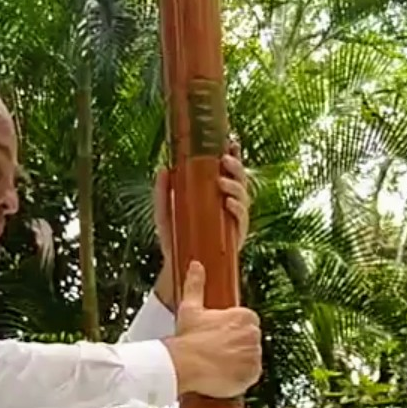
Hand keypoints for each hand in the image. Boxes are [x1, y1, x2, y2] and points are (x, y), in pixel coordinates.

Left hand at [153, 140, 249, 309]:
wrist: (177, 266)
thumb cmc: (174, 237)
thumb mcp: (164, 213)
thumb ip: (162, 193)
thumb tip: (163, 168)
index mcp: (214, 195)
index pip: (227, 171)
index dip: (233, 155)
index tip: (230, 141)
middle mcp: (227, 205)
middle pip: (240, 181)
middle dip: (236, 167)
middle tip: (225, 159)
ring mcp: (233, 221)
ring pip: (244, 198)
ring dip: (235, 187)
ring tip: (221, 182)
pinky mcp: (235, 237)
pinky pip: (242, 221)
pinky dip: (237, 210)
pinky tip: (228, 202)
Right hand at [164, 261, 261, 397]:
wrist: (184, 365)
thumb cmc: (187, 337)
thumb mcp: (190, 308)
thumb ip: (196, 284)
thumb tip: (196, 265)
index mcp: (245, 316)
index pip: (246, 325)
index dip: (231, 333)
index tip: (218, 339)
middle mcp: (254, 333)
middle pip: (249, 342)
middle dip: (236, 347)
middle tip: (216, 354)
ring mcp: (255, 354)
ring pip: (250, 359)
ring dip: (238, 363)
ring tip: (218, 366)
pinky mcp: (253, 373)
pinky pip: (251, 376)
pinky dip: (240, 378)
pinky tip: (224, 376)